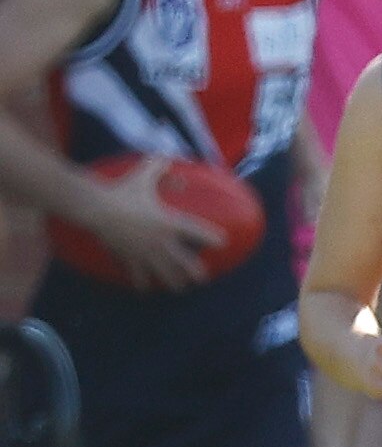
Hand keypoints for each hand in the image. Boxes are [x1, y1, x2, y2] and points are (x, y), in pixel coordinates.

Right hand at [82, 159, 220, 290]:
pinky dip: (142, 283)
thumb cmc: (120, 192)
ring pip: (164, 275)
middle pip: (185, 263)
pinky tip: (145, 288)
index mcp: (169, 222)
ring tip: (179, 289)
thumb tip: (165, 157)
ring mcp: (144, 253)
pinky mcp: (127, 259)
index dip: (213, 238)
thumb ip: (157, 166)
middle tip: (201, 278)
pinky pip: (137, 276)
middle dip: (195, 273)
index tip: (222, 242)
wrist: (95, 208)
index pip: (199, 232)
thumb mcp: (141, 176)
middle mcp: (160, 241)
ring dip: (173, 283)